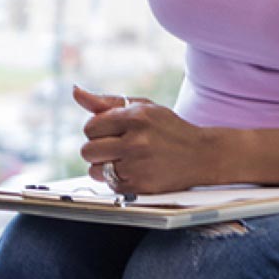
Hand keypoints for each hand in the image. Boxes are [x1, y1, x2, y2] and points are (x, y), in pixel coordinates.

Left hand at [73, 86, 220, 194]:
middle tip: (116, 147)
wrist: (202, 155)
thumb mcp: (142, 108)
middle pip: (88, 150)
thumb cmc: (168, 129)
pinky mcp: (141, 186)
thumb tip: (76, 92)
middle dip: (98, 149)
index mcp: (136, 117)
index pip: (91, 127)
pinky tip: (134, 171)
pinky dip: (117, 181)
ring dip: (104, 167)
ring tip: (125, 160)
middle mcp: (136, 141)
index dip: (97, 131)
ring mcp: (139, 165)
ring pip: (95, 170)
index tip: (111, 132)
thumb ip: (106, 102)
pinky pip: (110, 185)